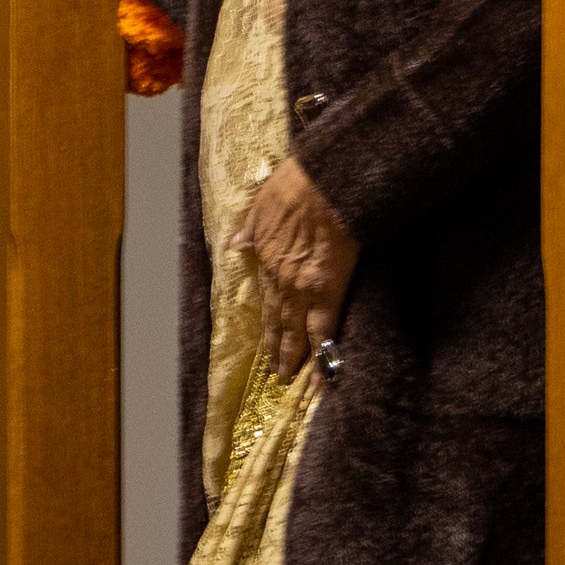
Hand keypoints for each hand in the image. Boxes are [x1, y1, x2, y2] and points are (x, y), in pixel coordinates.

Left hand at [231, 155, 358, 379]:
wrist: (323, 187)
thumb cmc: (294, 187)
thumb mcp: (261, 206)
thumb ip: (251, 229)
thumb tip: (237, 244)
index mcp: (267, 260)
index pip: (267, 297)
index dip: (267, 318)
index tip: (267, 334)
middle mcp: (281, 281)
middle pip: (278, 320)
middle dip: (276, 347)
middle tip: (275, 371)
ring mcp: (303, 290)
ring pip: (296, 332)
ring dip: (291, 357)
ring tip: (289, 377)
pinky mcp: (328, 293)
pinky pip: (322, 331)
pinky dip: (320, 355)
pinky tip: (320, 375)